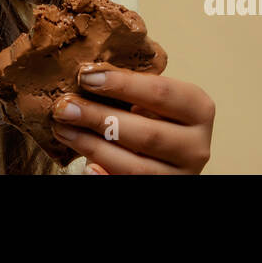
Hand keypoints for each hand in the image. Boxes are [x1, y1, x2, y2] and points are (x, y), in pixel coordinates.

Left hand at [51, 63, 213, 173]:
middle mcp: (196, 146)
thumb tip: (87, 73)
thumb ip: (130, 86)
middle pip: (147, 133)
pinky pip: (131, 185)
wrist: (166, 155)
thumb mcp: (151, 98)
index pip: (161, 93)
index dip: (121, 84)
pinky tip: (87, 165)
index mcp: (198, 109)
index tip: (86, 76)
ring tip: (64, 130)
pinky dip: (106, 175)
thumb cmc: (155, 117)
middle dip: (99, 118)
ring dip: (93, 147)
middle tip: (65, 106)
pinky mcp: (165, 190)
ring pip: (136, 167)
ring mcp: (181, 175)